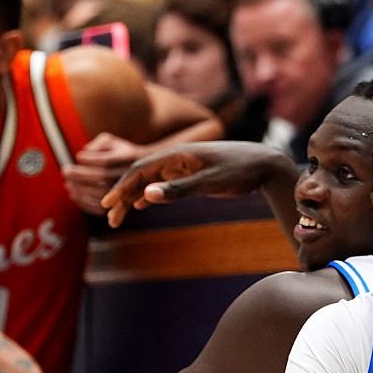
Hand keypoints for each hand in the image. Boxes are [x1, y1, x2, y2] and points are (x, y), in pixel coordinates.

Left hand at [64, 133, 145, 213]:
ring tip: (69, 184)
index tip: (79, 157)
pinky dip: (85, 201)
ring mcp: (126, 191)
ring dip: (80, 188)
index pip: (106, 161)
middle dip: (79, 174)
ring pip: (99, 192)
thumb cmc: (120, 154)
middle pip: (101, 176)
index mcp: (127, 158)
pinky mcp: (119, 205)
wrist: (144, 171)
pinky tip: (75, 194)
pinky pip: (101, 205)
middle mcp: (129, 175)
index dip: (89, 159)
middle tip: (66, 171)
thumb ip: (97, 144)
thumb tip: (85, 154)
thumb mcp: (111, 141)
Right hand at [100, 141, 288, 226]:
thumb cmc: (239, 170)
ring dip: (133, 198)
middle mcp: (176, 158)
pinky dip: (148, 195)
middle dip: (122, 196)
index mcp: (176, 154)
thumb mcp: (210, 182)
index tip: (107, 204)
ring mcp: (182, 166)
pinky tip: (139, 206)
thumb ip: (178, 189)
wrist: (265, 164)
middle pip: (140, 176)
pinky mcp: (190, 174)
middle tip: (109, 218)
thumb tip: (145, 195)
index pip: (139, 169)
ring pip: (150, 182)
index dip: (120, 187)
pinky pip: (162, 184)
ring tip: (118, 218)